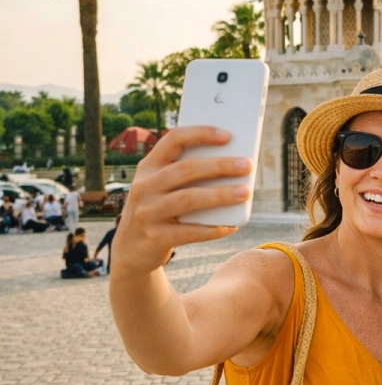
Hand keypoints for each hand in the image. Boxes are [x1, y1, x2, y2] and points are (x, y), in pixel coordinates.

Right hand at [111, 127, 251, 277]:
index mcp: (148, 166)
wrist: (131, 250)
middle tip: (247, 165)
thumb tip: (233, 164)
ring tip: (246, 193)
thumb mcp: (162, 187)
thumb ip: (187, 175)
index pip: (174, 139)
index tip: (228, 136)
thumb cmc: (159, 210)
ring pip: (188, 198)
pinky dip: (212, 228)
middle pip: (186, 169)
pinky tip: (231, 225)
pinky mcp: (154, 238)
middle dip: (219, 165)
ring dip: (220, 195)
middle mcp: (144, 186)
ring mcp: (146, 212)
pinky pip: (189, 232)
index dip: (201, 134)